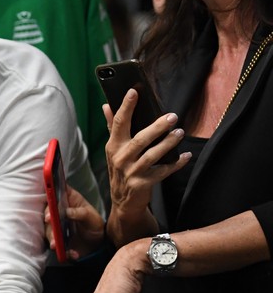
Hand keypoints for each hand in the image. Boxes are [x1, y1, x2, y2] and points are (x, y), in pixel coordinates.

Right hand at [46, 185, 104, 260]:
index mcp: (67, 201)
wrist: (96, 243)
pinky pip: (55, 244)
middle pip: (48, 212)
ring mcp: (55, 226)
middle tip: (49, 220)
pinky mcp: (55, 238)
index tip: (50, 199)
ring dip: (51, 237)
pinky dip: (62, 250)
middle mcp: (58, 212)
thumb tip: (67, 212)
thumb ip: (80, 213)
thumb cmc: (94, 224)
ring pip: (48, 230)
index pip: (56, 193)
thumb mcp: (91, 217)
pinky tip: (72, 253)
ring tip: (56, 244)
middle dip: (48, 216)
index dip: (50, 194)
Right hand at [104, 91, 189, 244]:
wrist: (123, 202)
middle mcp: (120, 158)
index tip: (134, 91)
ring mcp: (131, 172)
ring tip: (179, 132)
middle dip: (157, 127)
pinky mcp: (143, 183)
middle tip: (172, 116)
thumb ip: (112, 126)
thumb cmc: (121, 169)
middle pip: (140, 139)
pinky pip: (163, 171)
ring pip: (152, 155)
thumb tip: (106, 105)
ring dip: (168, 143)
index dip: (126, 106)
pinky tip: (185, 156)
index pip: (119, 123)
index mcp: (113, 146)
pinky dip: (176, 163)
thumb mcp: (114, 149)